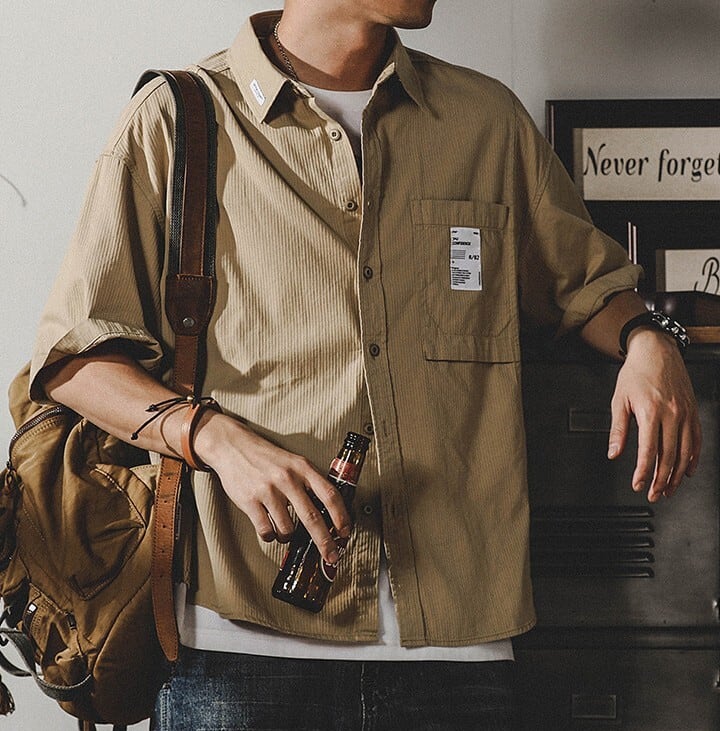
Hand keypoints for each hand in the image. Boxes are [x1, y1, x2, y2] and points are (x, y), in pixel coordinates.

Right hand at [194, 413, 351, 562]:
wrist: (233, 447)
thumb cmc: (266, 457)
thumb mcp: (294, 462)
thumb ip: (310, 482)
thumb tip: (329, 510)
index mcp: (302, 468)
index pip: (329, 494)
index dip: (341, 516)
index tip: (345, 531)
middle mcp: (287, 479)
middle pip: (312, 517)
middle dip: (324, 542)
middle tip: (331, 556)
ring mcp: (268, 491)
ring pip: (287, 529)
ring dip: (288, 537)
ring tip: (285, 530)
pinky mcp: (250, 502)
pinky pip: (266, 531)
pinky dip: (270, 535)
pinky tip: (269, 528)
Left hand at [608, 328, 700, 500]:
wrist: (657, 350)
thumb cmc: (636, 373)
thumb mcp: (619, 399)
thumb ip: (618, 429)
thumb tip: (614, 452)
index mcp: (650, 411)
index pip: (648, 451)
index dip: (643, 473)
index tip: (638, 485)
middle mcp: (672, 414)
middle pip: (669, 456)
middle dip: (661, 480)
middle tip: (654, 495)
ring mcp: (686, 414)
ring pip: (685, 453)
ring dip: (677, 475)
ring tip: (669, 489)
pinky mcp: (693, 412)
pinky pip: (697, 441)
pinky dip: (693, 459)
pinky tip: (687, 471)